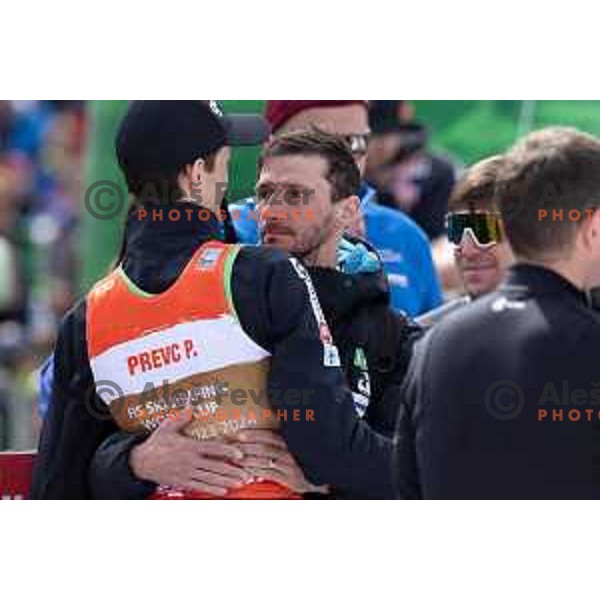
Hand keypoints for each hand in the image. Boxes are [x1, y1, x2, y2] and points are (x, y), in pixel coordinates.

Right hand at [130, 411, 250, 495]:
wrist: (141, 462)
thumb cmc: (156, 443)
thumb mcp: (167, 427)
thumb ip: (181, 417)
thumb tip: (192, 407)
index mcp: (189, 446)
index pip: (213, 448)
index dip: (227, 451)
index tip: (240, 454)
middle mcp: (190, 461)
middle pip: (215, 466)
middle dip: (232, 470)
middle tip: (247, 473)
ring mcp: (186, 473)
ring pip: (210, 478)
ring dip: (226, 481)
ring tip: (240, 482)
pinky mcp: (182, 482)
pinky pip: (200, 487)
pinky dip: (213, 489)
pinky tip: (224, 491)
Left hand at [231, 429, 328, 494]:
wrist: (318, 479)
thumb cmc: (301, 462)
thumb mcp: (292, 448)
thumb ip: (277, 441)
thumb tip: (257, 436)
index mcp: (289, 441)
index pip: (270, 434)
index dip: (254, 434)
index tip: (239, 433)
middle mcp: (290, 451)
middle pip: (265, 447)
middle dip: (246, 447)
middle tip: (232, 447)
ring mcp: (290, 465)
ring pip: (265, 460)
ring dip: (248, 459)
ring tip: (236, 459)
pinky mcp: (290, 479)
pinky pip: (269, 474)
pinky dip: (256, 472)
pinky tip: (246, 472)